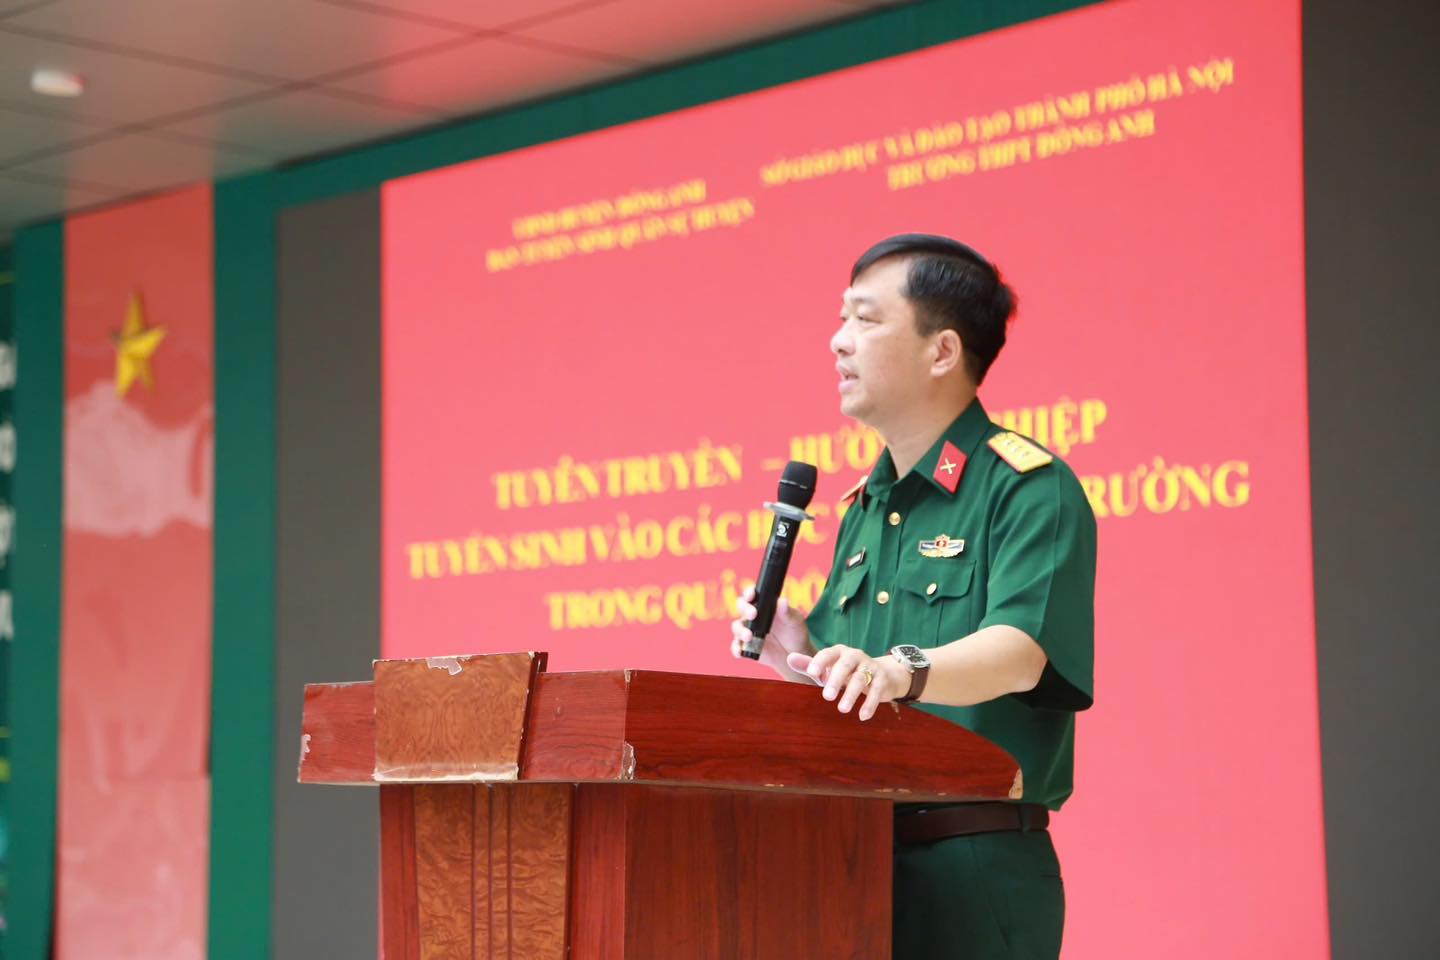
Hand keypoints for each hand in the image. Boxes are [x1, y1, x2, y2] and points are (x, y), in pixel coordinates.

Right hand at [730, 585, 812, 680]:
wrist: (796, 654)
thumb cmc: (795, 633)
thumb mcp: (795, 621)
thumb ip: (787, 613)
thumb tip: (782, 601)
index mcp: (764, 605)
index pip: (752, 595)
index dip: (749, 593)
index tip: (751, 595)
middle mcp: (753, 616)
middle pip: (741, 608)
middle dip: (745, 609)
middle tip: (753, 615)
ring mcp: (748, 631)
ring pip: (737, 627)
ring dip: (740, 630)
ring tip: (749, 636)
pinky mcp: (747, 646)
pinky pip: (737, 646)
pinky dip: (736, 649)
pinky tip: (740, 652)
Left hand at [786, 644, 910, 720]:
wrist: (883, 674)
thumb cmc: (847, 673)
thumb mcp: (828, 670)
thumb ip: (809, 666)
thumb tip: (789, 658)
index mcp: (839, 652)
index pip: (828, 654)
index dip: (820, 662)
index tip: (811, 673)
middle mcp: (855, 656)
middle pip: (845, 665)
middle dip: (836, 680)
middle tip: (827, 697)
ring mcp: (870, 667)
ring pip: (860, 679)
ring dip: (851, 694)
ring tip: (842, 709)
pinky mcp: (882, 679)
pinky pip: (876, 690)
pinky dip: (870, 703)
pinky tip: (862, 716)